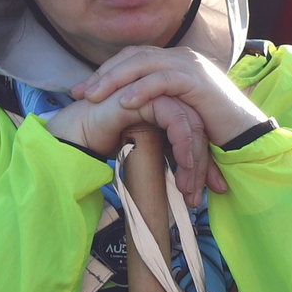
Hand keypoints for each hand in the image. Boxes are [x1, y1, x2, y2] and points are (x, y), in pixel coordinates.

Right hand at [46, 90, 224, 208]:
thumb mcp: (150, 154)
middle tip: (199, 197)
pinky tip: (182, 162)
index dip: (208, 164)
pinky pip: (175, 116)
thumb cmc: (109, 146)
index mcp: (171, 109)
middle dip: (204, 167)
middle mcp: (168, 99)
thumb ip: (171, 158)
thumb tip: (196, 188)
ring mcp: (158, 94)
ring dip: (193, 160)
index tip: (216, 190)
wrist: (76, 138)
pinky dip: (182, 140)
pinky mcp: (147, 96)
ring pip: (191, 124)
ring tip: (187, 189)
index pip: (199, 134)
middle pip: (199, 130)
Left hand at [73, 46, 265, 146]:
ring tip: (93, 97)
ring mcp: (191, 66)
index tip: (82, 91)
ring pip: (143, 64)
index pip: (133, 57)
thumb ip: (157, 102)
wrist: (246, 135)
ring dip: (114, 80)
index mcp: (176, 62)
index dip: (106, 71)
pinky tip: (124, 102)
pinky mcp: (198, 81)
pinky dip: (141, 89)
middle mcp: (183, 58)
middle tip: (78, 93)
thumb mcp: (177, 110)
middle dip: (103, 74)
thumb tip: (127, 108)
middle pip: (133, 56)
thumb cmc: (211, 129)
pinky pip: (163, 80)